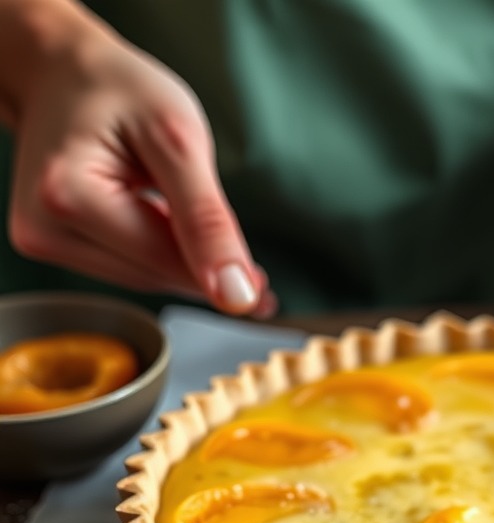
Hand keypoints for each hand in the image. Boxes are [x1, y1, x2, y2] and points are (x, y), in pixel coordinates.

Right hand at [5, 11, 273, 315]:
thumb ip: (207, 219)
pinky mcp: (56, 243)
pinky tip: (175, 233)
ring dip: (182, 263)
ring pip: (143, 277)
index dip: (219, 276)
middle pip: (153, 275)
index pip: (163, 261)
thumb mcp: (177, 139)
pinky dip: (160, 255)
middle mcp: (45, 226)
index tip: (264, 294)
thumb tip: (236, 294)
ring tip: (201, 231)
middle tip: (252, 273)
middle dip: (203, 270)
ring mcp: (45, 238)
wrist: (65, 73)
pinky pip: (128, 267)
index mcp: (68, 194)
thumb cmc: (119, 91)